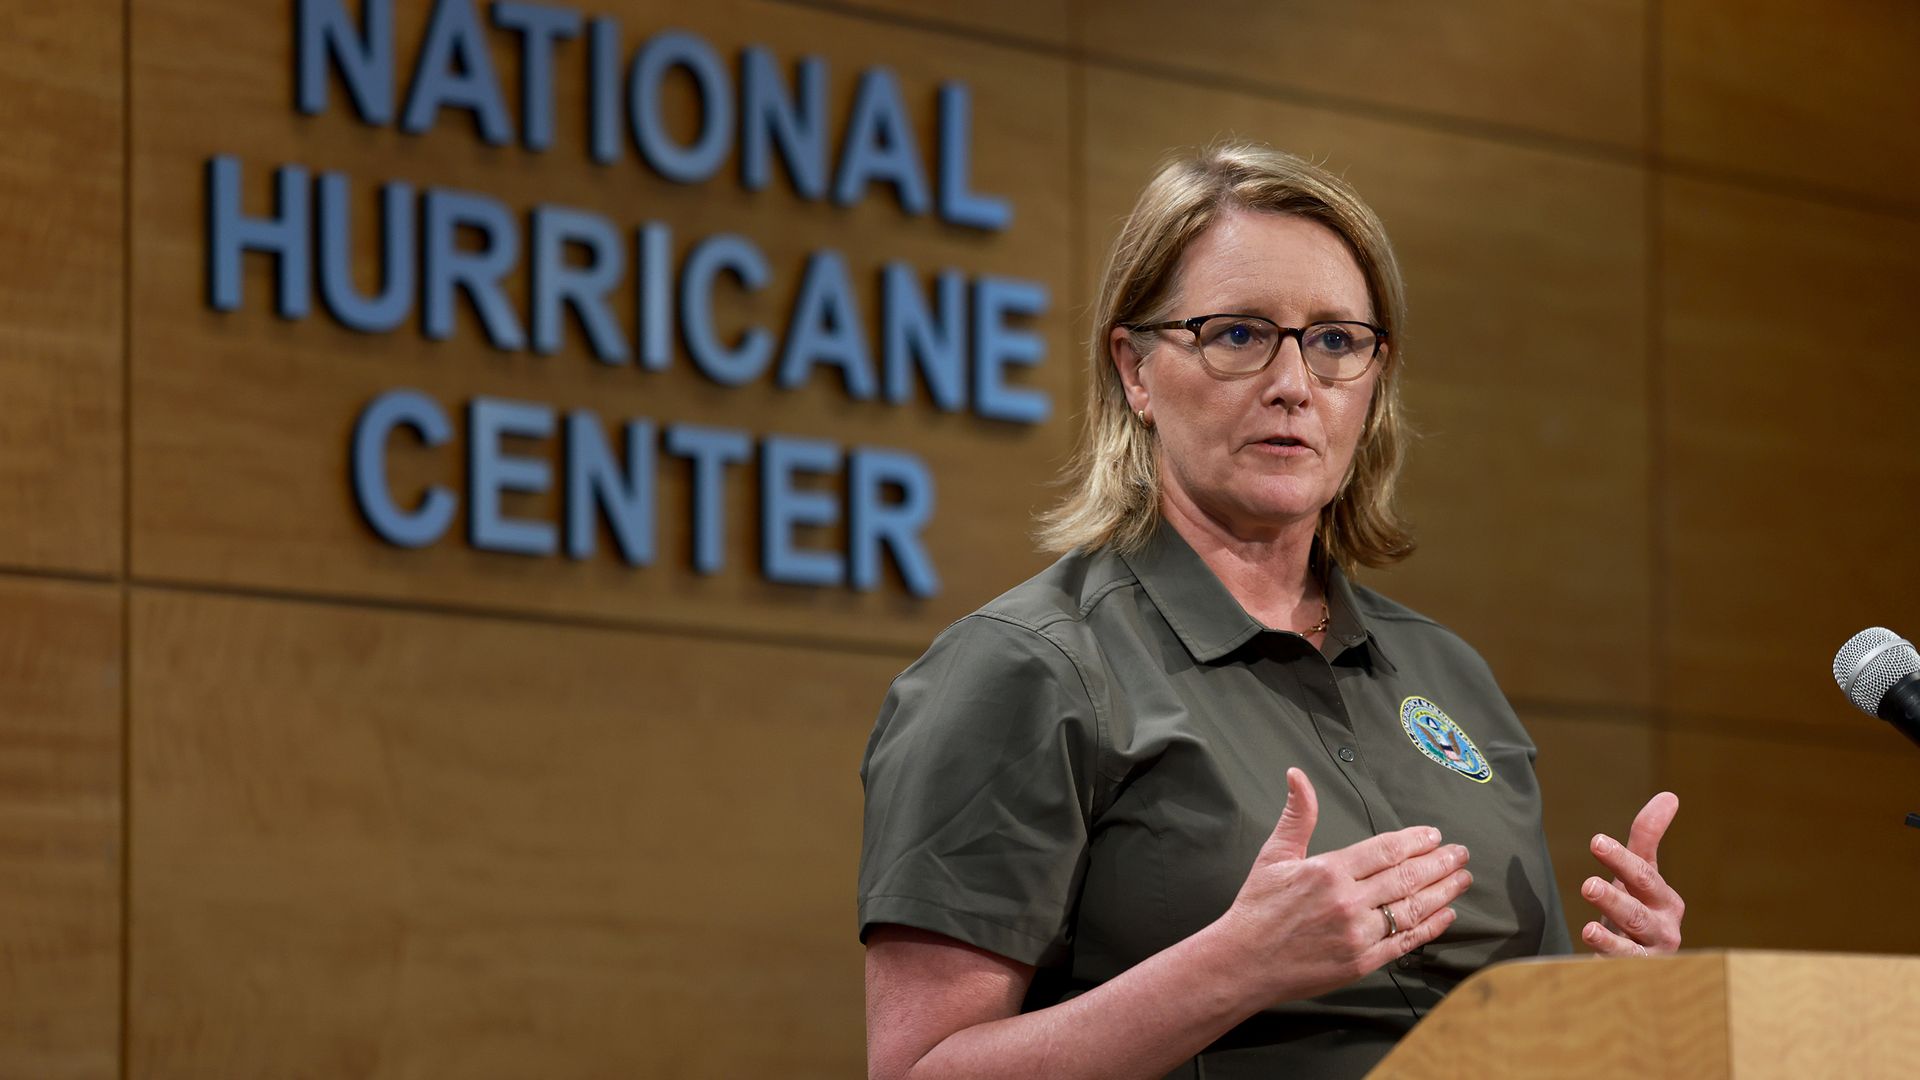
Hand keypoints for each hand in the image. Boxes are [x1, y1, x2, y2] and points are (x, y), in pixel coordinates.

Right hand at [1216, 768, 1470, 1003]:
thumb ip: (1297, 815)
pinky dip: (1430, 928)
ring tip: (1462, 878)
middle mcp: (1348, 902)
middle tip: (1461, 853)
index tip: (1434, 835)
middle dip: (1439, 863)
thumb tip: (1297, 775)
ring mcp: (1358, 935)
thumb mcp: (1274, 854)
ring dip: (1443, 892)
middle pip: (1406, 878)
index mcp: (1328, 871)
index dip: (1415, 841)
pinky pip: (1406, 942)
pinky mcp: (1362, 963)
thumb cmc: (1257, 907)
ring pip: (1412, 909)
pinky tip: (1447, 915)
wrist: (1243, 963)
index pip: (1385, 850)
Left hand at [1579, 791, 1684, 956]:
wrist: (1638, 963)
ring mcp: (1650, 956)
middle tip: (1588, 885)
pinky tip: (1588, 943)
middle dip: (1613, 898)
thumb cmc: (1638, 910)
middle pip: (1637, 912)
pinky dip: (1606, 956)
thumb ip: (1647, 838)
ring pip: (1630, 943)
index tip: (1596, 841)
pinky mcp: (1634, 975)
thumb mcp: (1639, 876)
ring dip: (1609, 932)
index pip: (1643, 875)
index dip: (1621, 859)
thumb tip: (1670, 796)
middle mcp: (1663, 928)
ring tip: (1588, 926)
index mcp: (1664, 900)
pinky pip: (1621, 968)